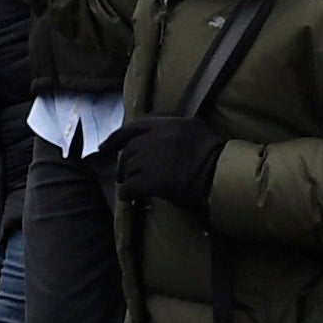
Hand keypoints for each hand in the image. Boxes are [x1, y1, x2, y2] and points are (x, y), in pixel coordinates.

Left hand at [98, 115, 222, 209]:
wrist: (218, 174)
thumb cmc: (213, 153)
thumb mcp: (194, 128)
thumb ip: (175, 127)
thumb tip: (164, 131)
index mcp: (166, 124)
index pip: (132, 128)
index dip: (115, 138)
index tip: (104, 146)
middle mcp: (153, 139)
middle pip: (128, 151)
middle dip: (124, 164)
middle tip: (124, 174)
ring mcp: (149, 160)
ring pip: (128, 169)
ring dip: (128, 180)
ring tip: (131, 187)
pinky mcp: (148, 180)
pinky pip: (129, 187)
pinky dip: (127, 194)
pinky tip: (130, 198)